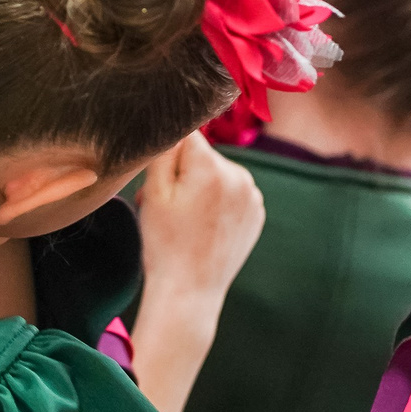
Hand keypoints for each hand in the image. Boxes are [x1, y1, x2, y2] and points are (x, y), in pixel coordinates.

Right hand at [135, 134, 265, 302]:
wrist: (190, 291)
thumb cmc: (165, 243)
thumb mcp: (153, 193)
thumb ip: (164, 149)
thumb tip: (174, 120)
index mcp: (212, 166)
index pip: (186, 135)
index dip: (168, 157)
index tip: (161, 181)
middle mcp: (240, 175)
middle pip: (203, 156)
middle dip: (183, 174)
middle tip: (166, 207)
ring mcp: (253, 196)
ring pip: (217, 175)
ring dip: (201, 188)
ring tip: (185, 221)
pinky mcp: (257, 213)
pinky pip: (232, 194)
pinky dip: (218, 204)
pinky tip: (204, 228)